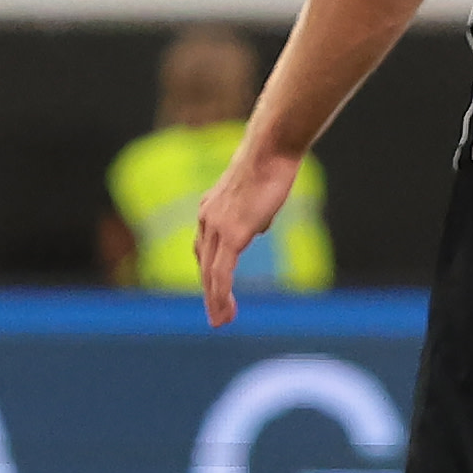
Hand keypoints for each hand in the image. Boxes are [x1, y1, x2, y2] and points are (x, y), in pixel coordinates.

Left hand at [189, 140, 301, 322]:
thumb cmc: (269, 167)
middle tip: (216, 317)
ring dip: (215, 300)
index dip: (209, 273)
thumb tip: (258, 228)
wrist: (269, 151)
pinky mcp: (232, 234)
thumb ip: (252, 215)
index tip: (214, 291)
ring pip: (210, 273)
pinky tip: (225, 309)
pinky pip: (222, 271)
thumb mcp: (257, 196)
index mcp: (210, 210)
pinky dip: (221, 293)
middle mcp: (207, 219)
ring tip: (220, 321)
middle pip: (204, 265)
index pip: (204, 249)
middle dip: (209, 293)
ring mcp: (217, 227)